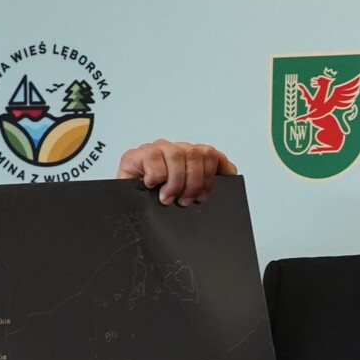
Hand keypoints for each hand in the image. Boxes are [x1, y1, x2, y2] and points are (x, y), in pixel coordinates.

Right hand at [115, 140, 236, 205]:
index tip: (203, 195)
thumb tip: (232, 170)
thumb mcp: (187, 194)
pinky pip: (154, 158)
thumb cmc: (157, 203)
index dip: (210, 176)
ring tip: (168, 197)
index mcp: (188, 157)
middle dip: (194, 183)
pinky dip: (156, 176)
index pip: (210, 154)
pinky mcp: (136, 155)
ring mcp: (155, 150)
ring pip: (177, 155)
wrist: (127, 209)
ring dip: (175, 182)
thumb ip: (208, 180)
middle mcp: (174, 150)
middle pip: (197, 154)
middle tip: (184, 201)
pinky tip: (152, 185)